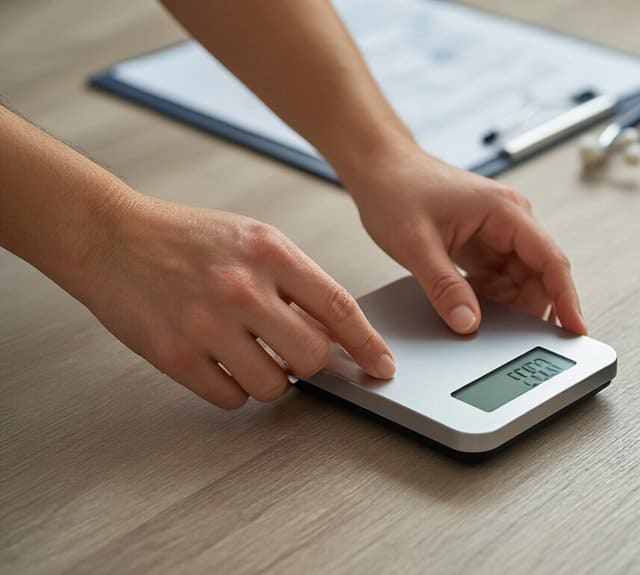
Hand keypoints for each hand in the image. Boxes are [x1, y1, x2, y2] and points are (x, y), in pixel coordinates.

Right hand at [74, 196, 394, 407]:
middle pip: (312, 356)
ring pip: (274, 385)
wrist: (109, 236)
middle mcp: (242, 287)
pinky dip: (232, 390)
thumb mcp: (253, 240)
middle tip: (292, 354)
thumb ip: (296, 281)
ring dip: (270, 380)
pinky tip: (220, 364)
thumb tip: (334, 333)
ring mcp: (208, 323)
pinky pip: (229, 398)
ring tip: (249, 355)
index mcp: (270, 252)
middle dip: (310, 364)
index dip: (368, 343)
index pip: (339, 307)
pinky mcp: (175, 354)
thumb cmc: (186, 239)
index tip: (383, 366)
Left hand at [344, 147, 585, 335]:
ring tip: (482, 319)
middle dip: (529, 308)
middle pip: (539, 275)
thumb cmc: (398, 188)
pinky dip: (489, 298)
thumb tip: (468, 323)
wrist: (380, 167)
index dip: (567, 297)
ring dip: (507, 304)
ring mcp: (498, 231)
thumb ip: (444, 287)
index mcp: (505, 211)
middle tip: (512, 338)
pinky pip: (500, 278)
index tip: (575, 327)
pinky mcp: (484, 242)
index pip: (550, 260)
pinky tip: (468, 305)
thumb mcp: (416, 244)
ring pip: (520, 280)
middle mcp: (510, 219)